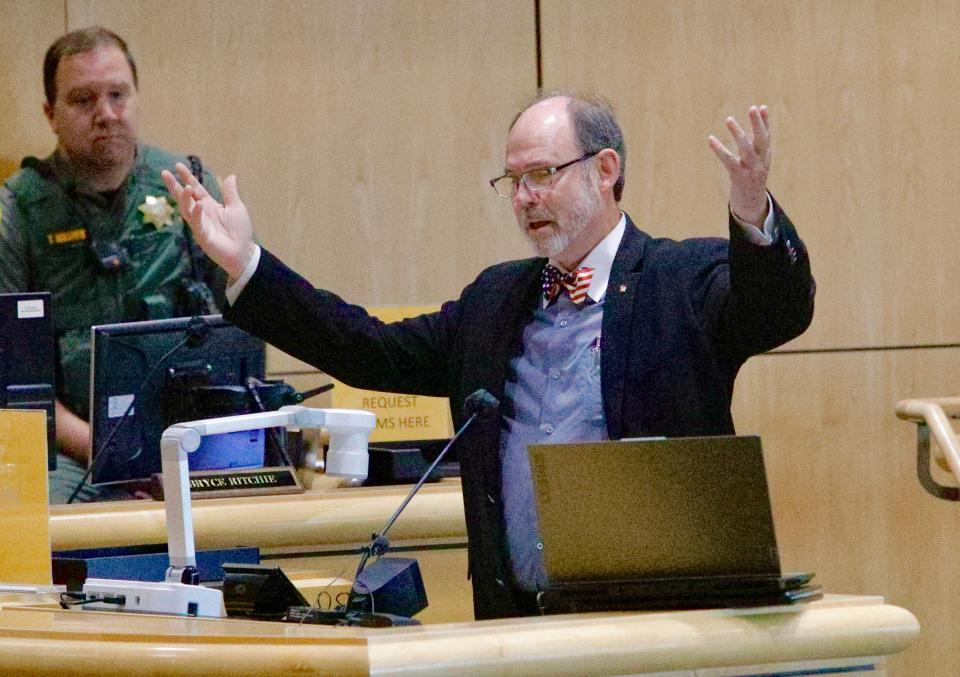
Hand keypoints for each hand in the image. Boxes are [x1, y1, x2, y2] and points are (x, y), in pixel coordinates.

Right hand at [161, 163, 255, 279]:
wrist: (243, 252)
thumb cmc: (240, 230)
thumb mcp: (236, 207)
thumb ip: (230, 193)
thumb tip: (231, 176)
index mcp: (208, 205)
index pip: (195, 189)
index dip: (187, 177)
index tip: (178, 166)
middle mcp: (201, 213)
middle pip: (184, 197)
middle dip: (174, 186)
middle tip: (164, 173)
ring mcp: (200, 224)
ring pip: (187, 210)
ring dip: (186, 199)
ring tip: (187, 188)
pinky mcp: (202, 236)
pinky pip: (197, 224)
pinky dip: (197, 214)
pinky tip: (198, 205)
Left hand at [708, 105, 770, 225]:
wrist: (752, 206)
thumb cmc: (751, 180)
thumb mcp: (756, 162)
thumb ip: (755, 146)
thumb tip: (752, 128)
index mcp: (765, 157)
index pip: (766, 137)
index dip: (765, 122)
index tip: (761, 107)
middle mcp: (761, 162)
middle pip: (761, 140)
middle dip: (758, 123)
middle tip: (752, 108)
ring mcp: (751, 170)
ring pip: (746, 148)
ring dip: (738, 133)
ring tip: (729, 119)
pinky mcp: (739, 178)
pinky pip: (729, 161)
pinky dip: (720, 149)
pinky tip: (711, 139)